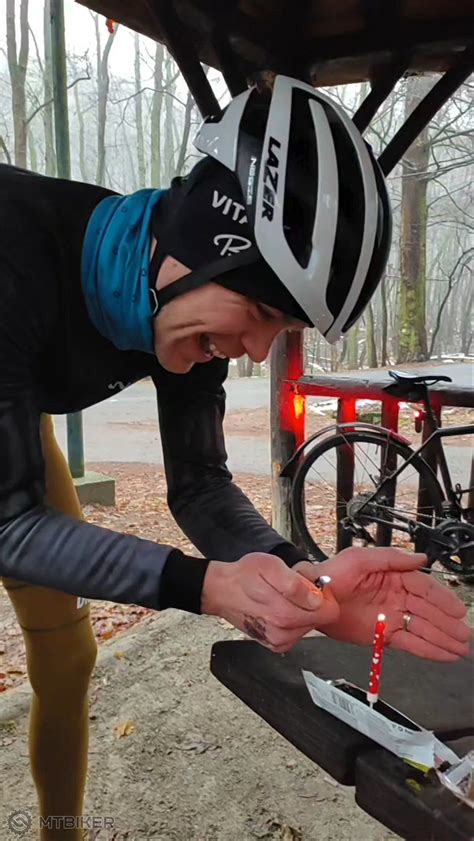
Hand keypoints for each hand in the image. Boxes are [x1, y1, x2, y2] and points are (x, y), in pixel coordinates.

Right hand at [201, 553, 338, 652]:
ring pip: (309, 626)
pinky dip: (291, 619)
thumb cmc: (244, 576)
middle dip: (310, 602)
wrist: (222, 591)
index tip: (309, 585)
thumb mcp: (271, 567)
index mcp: (285, 614)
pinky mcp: (275, 644)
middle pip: (319, 619)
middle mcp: (283, 633)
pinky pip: (297, 632)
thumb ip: (296, 584)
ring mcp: (279, 641)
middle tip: (291, 588)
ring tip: (281, 597)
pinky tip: (277, 607)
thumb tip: (316, 599)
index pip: (329, 612)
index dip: (323, 595)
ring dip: (300, 610)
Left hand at [293, 548, 469, 661]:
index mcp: (393, 576)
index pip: (424, 588)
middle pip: (428, 612)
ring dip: (443, 639)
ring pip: (422, 629)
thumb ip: (390, 558)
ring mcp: (391, 617)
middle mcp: (396, 596)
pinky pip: (410, 643)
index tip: (457, 611)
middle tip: (465, 636)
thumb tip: (419, 558)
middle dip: (448, 624)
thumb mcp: (360, 558)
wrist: (311, 599)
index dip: (442, 600)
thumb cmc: (332, 573)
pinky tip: (444, 655)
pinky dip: (428, 650)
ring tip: (461, 649)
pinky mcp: (383, 635)